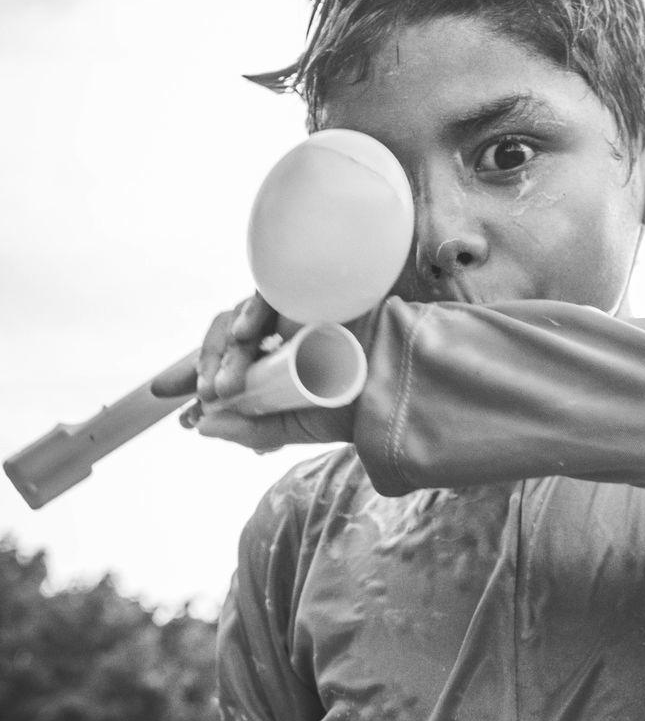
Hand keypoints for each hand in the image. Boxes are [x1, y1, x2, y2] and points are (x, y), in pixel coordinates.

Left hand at [150, 292, 360, 452]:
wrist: (405, 386)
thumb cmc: (361, 405)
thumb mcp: (300, 425)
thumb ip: (253, 429)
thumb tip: (203, 427)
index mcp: (277, 365)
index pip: (225, 362)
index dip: (193, 372)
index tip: (163, 394)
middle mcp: (280, 336)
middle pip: (226, 339)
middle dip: (205, 366)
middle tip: (205, 396)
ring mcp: (293, 313)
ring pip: (239, 320)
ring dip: (225, 352)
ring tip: (225, 384)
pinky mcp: (307, 291)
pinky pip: (268, 294)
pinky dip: (251, 313)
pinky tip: (246, 336)